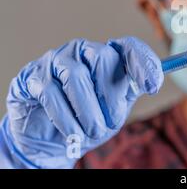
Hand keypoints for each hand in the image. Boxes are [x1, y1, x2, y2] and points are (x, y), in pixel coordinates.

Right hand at [0, 37, 162, 167]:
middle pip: (103, 56)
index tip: (152, 86)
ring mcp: (56, 61)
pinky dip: (64, 117)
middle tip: (112, 123)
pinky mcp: (32, 77)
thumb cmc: (86, 119)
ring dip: (88, 110)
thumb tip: (152, 81)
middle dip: (110, 95)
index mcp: (107, 56)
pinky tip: (71, 133)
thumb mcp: (114, 107)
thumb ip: (129, 91)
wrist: (49, 141)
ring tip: (92, 132)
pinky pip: (50, 92)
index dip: (143, 63)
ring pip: (76, 75)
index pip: (129, 47)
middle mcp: (82, 51)